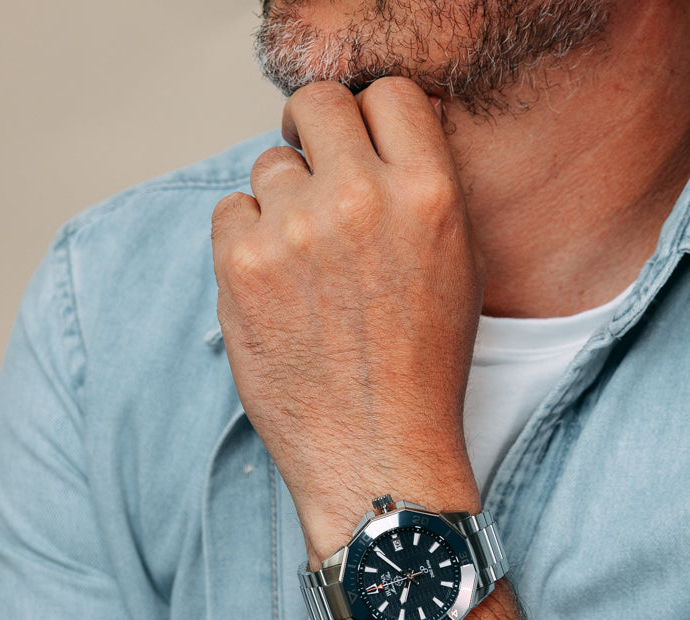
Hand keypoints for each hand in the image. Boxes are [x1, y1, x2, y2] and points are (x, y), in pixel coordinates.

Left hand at [211, 78, 483, 563]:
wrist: (377, 456)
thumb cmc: (423, 373)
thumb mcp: (459, 272)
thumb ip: (424, 194)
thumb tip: (380, 142)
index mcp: (429, 195)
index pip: (387, 94)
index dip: (370, 119)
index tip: (358, 147)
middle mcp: (360, 200)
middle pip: (316, 106)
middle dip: (315, 135)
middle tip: (315, 178)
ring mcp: (294, 232)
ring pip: (270, 165)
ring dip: (284, 200)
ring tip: (305, 266)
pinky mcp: (240, 267)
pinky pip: (230, 211)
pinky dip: (247, 239)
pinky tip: (275, 288)